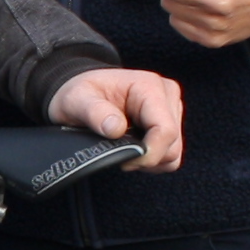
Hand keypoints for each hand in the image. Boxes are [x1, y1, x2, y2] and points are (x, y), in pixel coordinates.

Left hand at [50, 67, 183, 170]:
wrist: (84, 94)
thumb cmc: (81, 94)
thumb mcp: (76, 100)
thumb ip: (94, 113)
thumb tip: (115, 129)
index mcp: (149, 86)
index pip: (165, 130)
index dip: (149, 154)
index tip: (125, 162)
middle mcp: (166, 95)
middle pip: (172, 145)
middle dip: (146, 158)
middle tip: (118, 155)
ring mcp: (171, 109)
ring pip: (174, 152)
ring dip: (150, 160)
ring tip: (124, 150)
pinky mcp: (170, 122)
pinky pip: (171, 154)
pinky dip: (153, 159)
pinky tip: (133, 149)